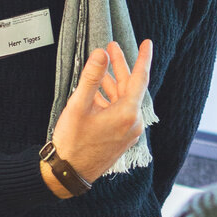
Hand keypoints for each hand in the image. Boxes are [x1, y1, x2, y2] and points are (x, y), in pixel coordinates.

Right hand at [51, 40, 152, 182]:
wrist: (69, 174)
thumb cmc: (72, 141)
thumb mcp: (79, 105)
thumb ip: (91, 77)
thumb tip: (101, 53)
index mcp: (127, 114)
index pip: (140, 78)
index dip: (143, 58)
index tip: (147, 43)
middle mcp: (133, 123)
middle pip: (130, 87)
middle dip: (120, 66)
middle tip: (112, 46)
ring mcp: (128, 132)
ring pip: (123, 100)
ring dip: (112, 83)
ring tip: (101, 67)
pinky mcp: (121, 139)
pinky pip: (119, 112)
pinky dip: (109, 99)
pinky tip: (96, 92)